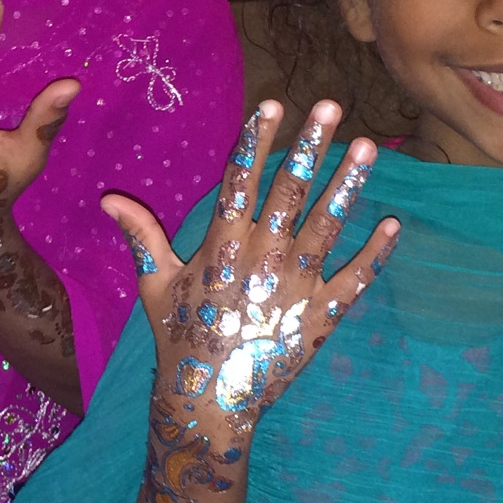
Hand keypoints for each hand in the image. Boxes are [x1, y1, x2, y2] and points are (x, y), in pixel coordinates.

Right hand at [106, 100, 396, 502]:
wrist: (209, 398)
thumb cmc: (179, 337)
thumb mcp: (155, 285)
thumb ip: (142, 236)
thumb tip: (109, 199)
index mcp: (222, 244)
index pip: (240, 180)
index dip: (256, 141)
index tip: (273, 104)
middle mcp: (261, 256)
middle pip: (288, 191)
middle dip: (309, 147)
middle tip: (330, 107)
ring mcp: (295, 284)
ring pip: (327, 225)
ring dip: (348, 185)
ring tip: (367, 147)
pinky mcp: (320, 314)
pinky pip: (354, 279)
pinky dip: (375, 253)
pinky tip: (393, 224)